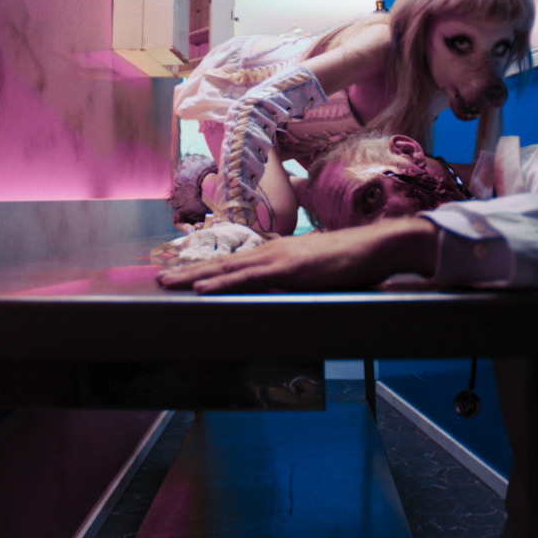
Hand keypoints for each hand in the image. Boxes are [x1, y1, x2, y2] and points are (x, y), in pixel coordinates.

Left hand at [156, 218, 439, 293]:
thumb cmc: (354, 261)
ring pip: (228, 268)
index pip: (235, 261)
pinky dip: (223, 282)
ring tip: (168, 282)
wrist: (378, 246)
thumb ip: (300, 280)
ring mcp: (279, 259)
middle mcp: (273, 251)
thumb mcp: (318, 272)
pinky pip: (249, 279)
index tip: (182, 274)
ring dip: (195, 276)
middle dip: (188, 270)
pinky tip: (203, 287)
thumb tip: (289, 291)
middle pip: (222, 262)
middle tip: (159, 278)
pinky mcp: (289, 271)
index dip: (207, 268)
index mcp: (278, 252)